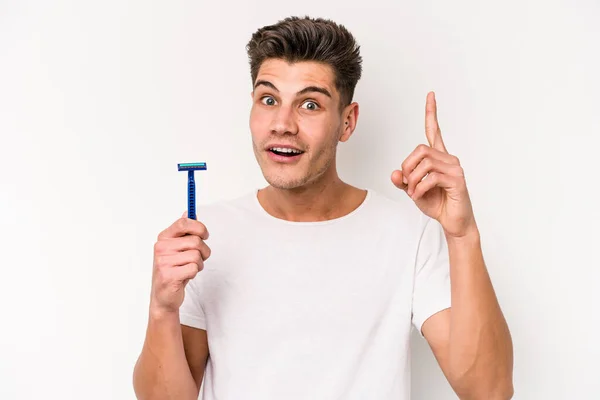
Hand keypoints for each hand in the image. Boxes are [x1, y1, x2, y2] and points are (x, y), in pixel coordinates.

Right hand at [150, 212, 210, 314]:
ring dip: (199, 263)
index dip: (199, 227)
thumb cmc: (173, 269)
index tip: (205, 234)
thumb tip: (188, 212)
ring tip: (190, 268)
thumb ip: (183, 231)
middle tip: (199, 258)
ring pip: (196, 255)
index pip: (183, 223)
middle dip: (204, 251)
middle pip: (195, 241)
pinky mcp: (169, 275)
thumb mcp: (177, 248)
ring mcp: (163, 262)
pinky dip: (195, 272)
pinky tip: (186, 276)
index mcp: (163, 238)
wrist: (164, 296)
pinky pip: (194, 268)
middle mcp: (161, 248)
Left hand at [391, 92, 475, 237]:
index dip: (431, 113)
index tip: (430, 95)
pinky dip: (419, 188)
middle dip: (408, 166)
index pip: (434, 131)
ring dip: (413, 179)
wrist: (454, 221)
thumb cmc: (437, 203)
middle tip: (407, 183)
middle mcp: (449, 159)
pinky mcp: (457, 180)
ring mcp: (454, 168)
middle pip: (421, 149)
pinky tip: (419, 196)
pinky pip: (431, 177)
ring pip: (425, 163)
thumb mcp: (413, 191)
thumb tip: (395, 173)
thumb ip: (403, 181)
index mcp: (439, 158)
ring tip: (413, 192)